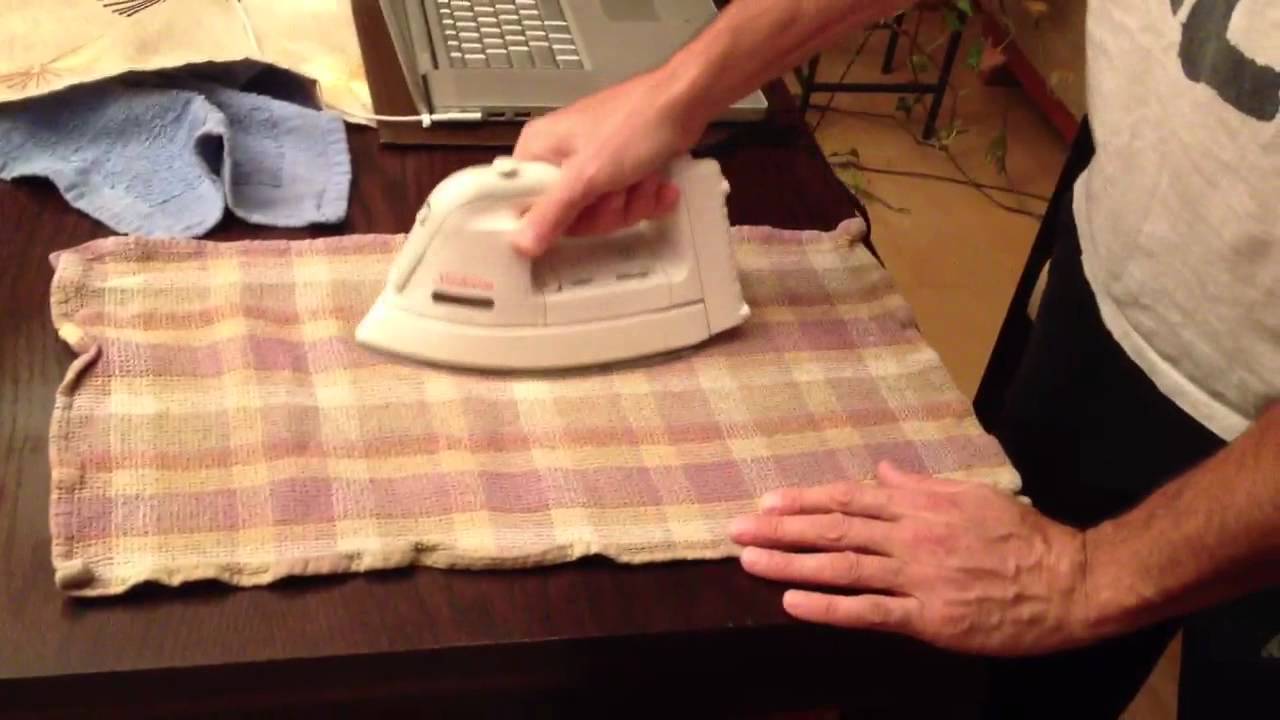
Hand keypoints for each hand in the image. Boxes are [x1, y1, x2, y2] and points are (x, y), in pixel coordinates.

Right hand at [510, 67, 706, 255]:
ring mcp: (590, 165)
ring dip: (629, 203)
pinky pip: (623, 204)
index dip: (550, 219)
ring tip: (639, 178)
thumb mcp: (588, 175)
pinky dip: (644, 197)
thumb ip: (553, 212)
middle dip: (603, 210)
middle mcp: (560, 156)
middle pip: (568, 217)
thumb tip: (522, 241)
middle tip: (614, 190)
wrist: (685, 104)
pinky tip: (655, 181)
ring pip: (600, 214)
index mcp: (538, 148)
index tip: (573, 215)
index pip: (522, 203)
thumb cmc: (638, 120)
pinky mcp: (617, 172)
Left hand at [729, 461, 1091, 655]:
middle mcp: (911, 536)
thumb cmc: (1024, 536)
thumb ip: (921, 484)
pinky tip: (793, 601)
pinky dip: (828, 606)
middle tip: (736, 529)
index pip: (848, 498)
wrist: (1068, 582)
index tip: (766, 501)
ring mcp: (918, 577)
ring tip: (748, 560)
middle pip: (834, 528)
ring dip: (790, 561)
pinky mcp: (929, 617)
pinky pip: (870, 611)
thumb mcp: (972, 495)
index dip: (803, 500)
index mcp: (919, 505)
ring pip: (842, 565)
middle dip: (780, 528)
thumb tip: (882, 470)